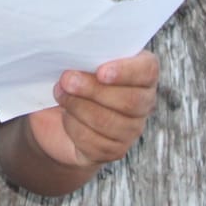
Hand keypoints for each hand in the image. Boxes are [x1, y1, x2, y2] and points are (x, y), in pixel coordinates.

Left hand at [24, 51, 160, 171]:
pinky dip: (73, 126)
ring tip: (60, 93)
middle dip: (93, 90)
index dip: (126, 72)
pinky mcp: (113, 150)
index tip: (100, 72)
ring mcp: (131, 129)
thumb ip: (84, 55)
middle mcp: (143, 102)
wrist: (57, 116)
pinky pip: (94, 141)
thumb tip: (74, 55)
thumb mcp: (78, 61)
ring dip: (78, 106)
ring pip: (109, 122)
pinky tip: (65, 116)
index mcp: (142, 73)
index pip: (148, 71)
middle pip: (130, 101)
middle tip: (67, 80)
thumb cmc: (73, 79)